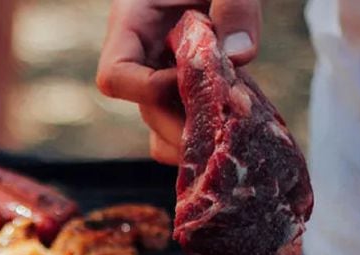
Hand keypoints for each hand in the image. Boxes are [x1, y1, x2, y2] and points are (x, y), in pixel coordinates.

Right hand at [96, 0, 261, 163]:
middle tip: (230, 131)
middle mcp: (145, 55)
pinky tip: (243, 125)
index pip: (116, 76)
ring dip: (197, 137)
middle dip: (185, 125)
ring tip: (236, 135)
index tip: (192, 79)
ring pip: (163, 125)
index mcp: (134, 22)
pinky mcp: (188, 83)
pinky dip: (210, 133)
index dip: (149, 90)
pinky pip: (186, 123)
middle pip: (146, 109)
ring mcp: (165, 72)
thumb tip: (240, 55)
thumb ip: (234, 5)